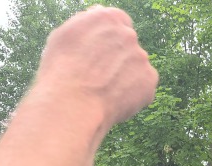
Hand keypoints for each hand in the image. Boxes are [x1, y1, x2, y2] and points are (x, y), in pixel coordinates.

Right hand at [35, 6, 158, 128]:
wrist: (73, 104)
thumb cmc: (61, 71)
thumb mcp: (64, 35)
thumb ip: (86, 22)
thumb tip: (97, 15)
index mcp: (108, 18)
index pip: (117, 23)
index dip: (107, 41)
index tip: (99, 55)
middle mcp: (128, 34)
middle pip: (127, 46)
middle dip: (117, 60)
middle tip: (99, 77)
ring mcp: (141, 57)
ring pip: (136, 67)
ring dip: (125, 77)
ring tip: (103, 92)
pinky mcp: (149, 80)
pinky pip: (143, 87)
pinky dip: (133, 95)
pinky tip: (114, 101)